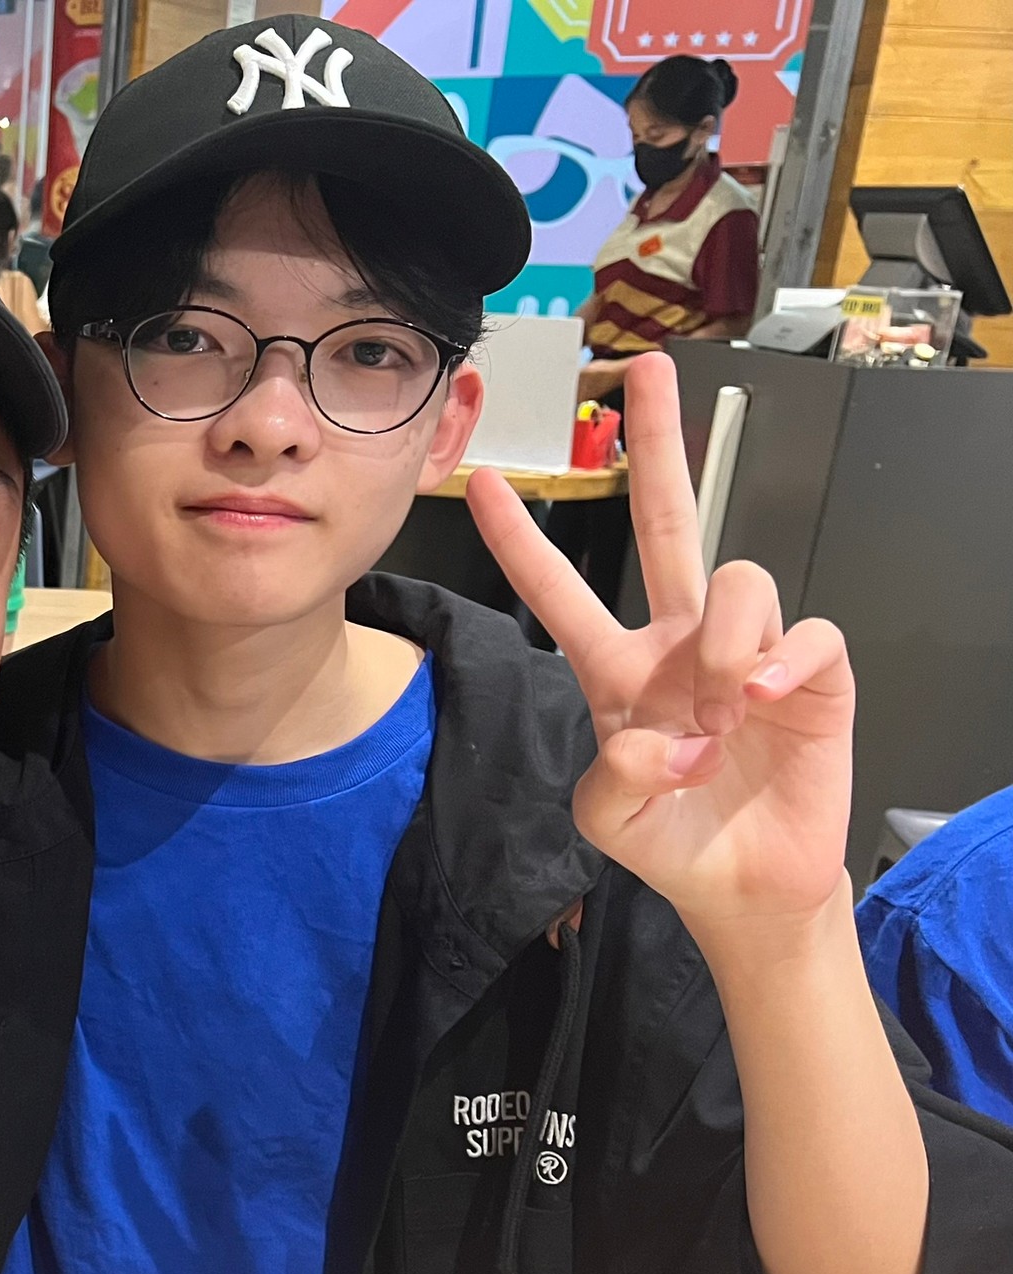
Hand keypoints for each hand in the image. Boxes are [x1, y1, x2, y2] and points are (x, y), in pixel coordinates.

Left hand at [468, 349, 850, 932]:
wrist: (744, 886)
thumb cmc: (670, 841)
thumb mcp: (606, 820)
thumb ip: (608, 778)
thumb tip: (661, 736)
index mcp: (618, 669)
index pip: (561, 594)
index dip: (521, 542)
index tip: (479, 482)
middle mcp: (680, 641)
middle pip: (669, 523)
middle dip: (658, 445)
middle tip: (647, 369)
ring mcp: (747, 649)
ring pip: (736, 578)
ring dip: (721, 642)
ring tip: (719, 714)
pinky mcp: (811, 670)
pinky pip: (803, 631)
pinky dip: (777, 663)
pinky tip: (756, 705)